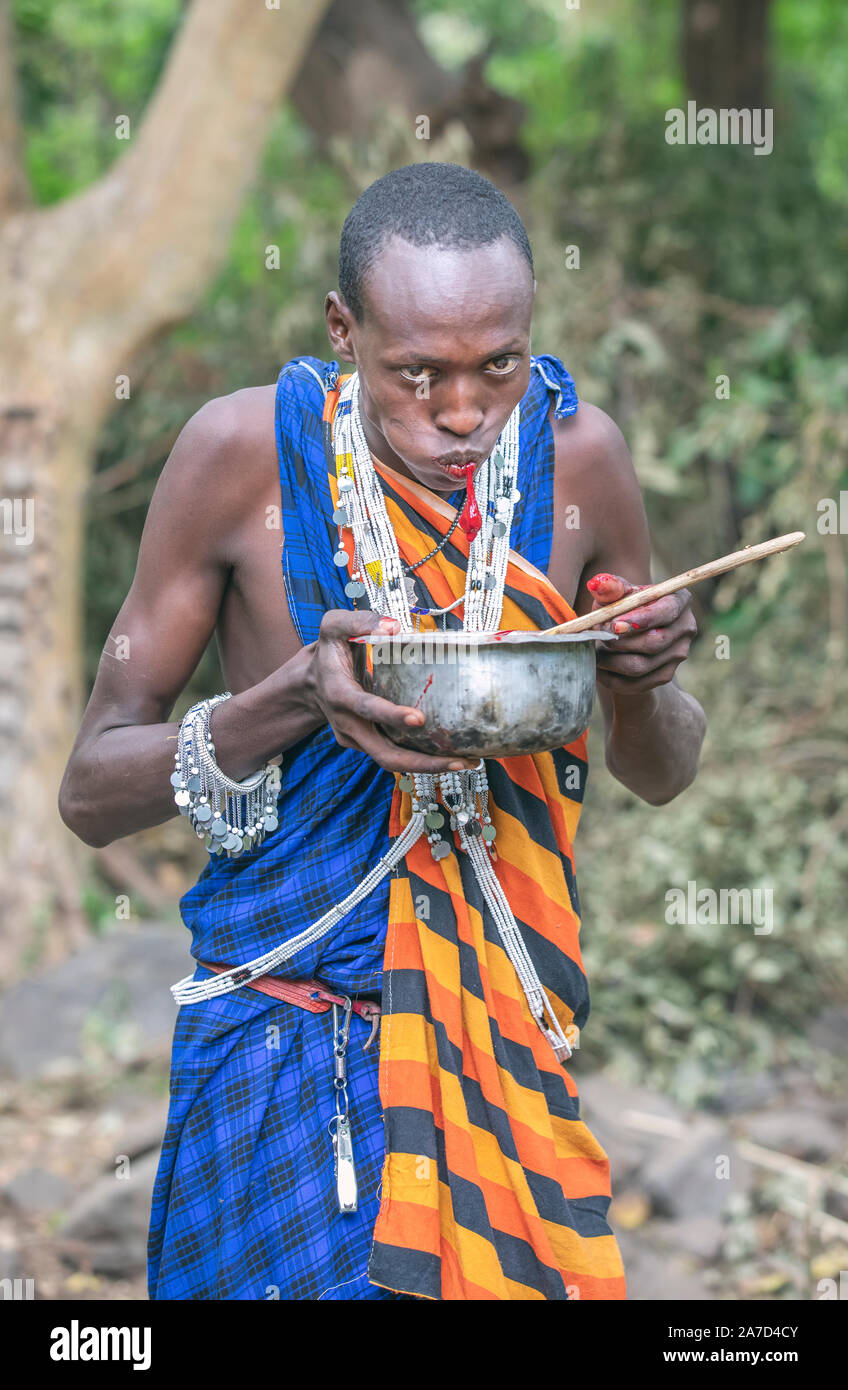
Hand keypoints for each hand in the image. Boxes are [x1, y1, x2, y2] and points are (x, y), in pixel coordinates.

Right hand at [304, 609, 477, 773]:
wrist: (310, 684)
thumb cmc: (328, 651)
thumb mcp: (334, 626)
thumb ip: (359, 621)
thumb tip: (393, 627)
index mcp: (339, 694)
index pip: (365, 708)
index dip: (390, 715)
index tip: (419, 718)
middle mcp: (347, 724)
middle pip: (384, 754)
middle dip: (422, 762)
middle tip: (460, 761)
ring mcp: (357, 739)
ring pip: (392, 762)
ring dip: (429, 766)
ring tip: (467, 761)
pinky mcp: (368, 744)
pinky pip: (395, 755)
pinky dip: (422, 758)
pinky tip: (452, 755)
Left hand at [588, 572, 696, 693]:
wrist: (630, 636)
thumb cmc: (623, 608)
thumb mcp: (617, 595)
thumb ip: (609, 588)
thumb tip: (598, 584)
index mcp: (679, 600)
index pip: (666, 611)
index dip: (639, 620)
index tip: (613, 625)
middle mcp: (686, 628)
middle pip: (654, 642)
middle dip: (619, 642)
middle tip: (596, 637)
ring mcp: (679, 654)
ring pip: (640, 666)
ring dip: (610, 660)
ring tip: (594, 650)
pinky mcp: (666, 676)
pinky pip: (635, 684)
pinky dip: (611, 678)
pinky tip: (598, 667)